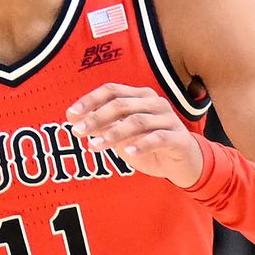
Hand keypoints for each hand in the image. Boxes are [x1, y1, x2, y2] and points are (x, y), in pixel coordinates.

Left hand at [67, 83, 203, 188]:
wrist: (183, 164)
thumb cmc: (149, 146)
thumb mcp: (121, 136)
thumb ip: (102, 126)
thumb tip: (72, 117)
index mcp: (140, 96)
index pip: (112, 90)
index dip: (90, 100)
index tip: (71, 114)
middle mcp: (155, 103)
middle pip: (121, 104)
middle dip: (96, 117)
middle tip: (77, 132)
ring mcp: (169, 119)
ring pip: (137, 121)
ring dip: (113, 134)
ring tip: (95, 146)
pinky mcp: (179, 138)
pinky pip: (159, 138)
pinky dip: (142, 144)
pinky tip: (128, 153)